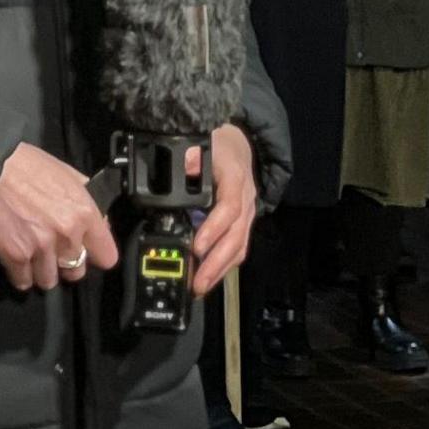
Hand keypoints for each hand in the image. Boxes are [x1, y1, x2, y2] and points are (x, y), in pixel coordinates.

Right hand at [0, 141, 118, 293]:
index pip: (106, 256)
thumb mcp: (65, 173)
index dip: (95, 255)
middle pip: (76, 272)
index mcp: (84, 212)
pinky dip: (18, 275)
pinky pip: (23, 282)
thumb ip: (85, 198)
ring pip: (49, 281)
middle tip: (52, 251)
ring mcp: (41, 247)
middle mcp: (67, 233)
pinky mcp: (16, 256)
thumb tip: (99, 219)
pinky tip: (14, 259)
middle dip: (64, 264)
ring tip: (30, 255)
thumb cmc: (23, 165)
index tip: (86, 252)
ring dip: (40, 271)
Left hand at [187, 124, 258, 295]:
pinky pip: (238, 246)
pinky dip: (224, 264)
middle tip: (198, 282)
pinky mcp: (243, 222)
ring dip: (220, 269)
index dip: (213, 228)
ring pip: (240, 245)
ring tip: (201, 286)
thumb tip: (181, 167)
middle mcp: (246, 198)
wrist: (237, 142)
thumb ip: (189, 156)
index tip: (197, 247)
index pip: (229, 207)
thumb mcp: (200, 142)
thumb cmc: (216, 144)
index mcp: (234, 177)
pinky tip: (210, 277)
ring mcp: (247, 212)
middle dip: (217, 262)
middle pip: (236, 235)